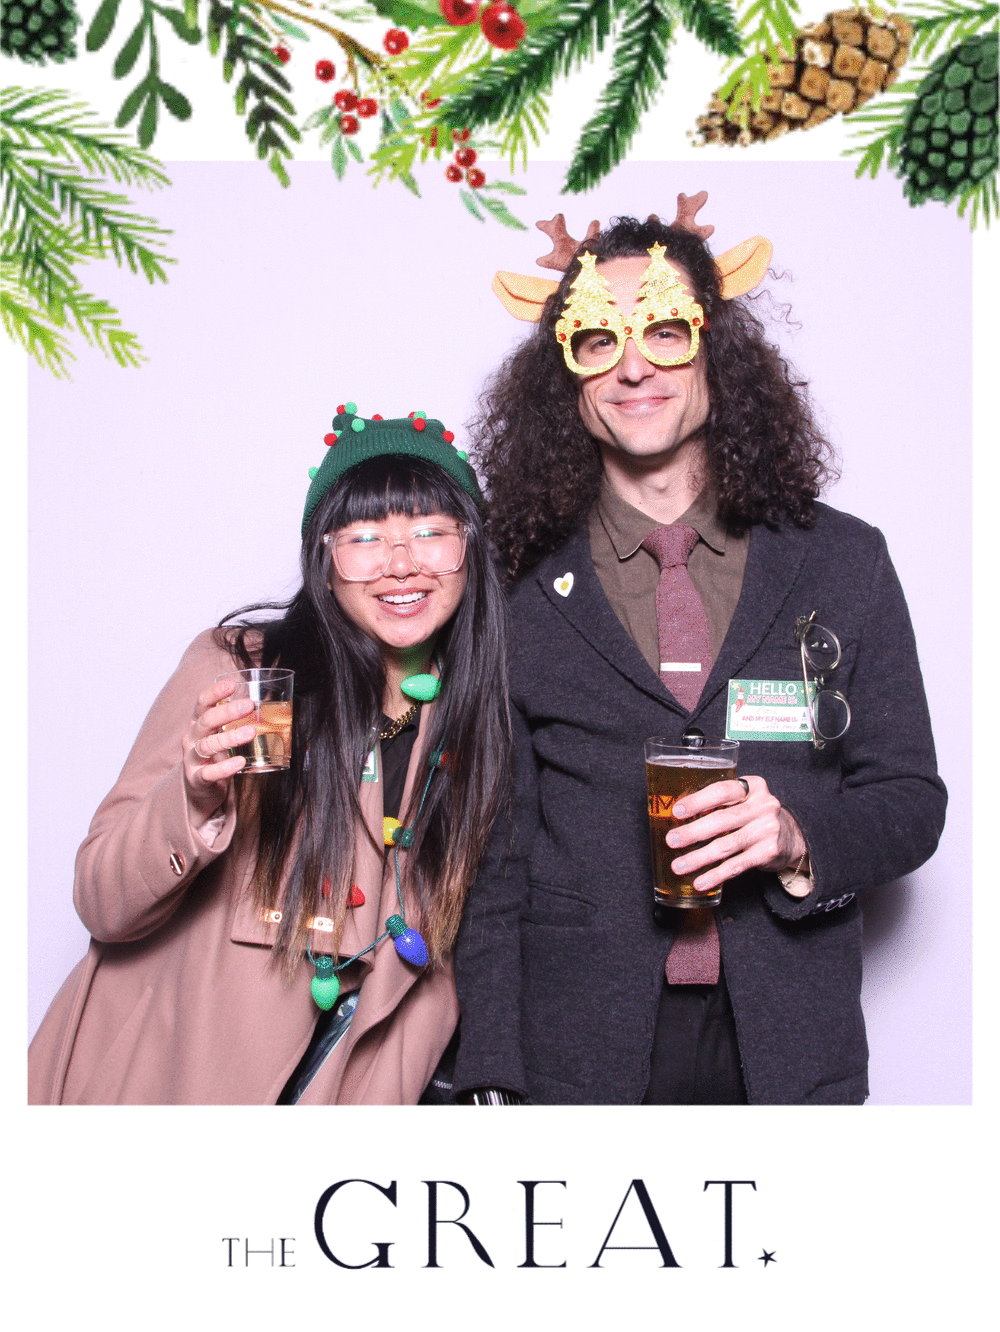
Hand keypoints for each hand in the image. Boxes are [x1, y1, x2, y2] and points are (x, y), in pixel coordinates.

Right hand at [181, 677, 256, 816]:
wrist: (199, 790)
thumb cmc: (215, 757)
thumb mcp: (222, 736)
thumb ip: (238, 723)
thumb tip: (273, 710)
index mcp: (198, 723)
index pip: (202, 703)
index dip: (215, 692)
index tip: (232, 684)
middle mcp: (191, 738)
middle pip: (206, 721)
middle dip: (227, 712)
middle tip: (249, 705)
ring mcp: (192, 758)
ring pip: (207, 745)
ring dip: (230, 738)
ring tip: (251, 732)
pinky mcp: (196, 778)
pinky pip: (209, 772)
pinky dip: (224, 767)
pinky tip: (240, 762)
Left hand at [665, 776, 807, 896]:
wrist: (790, 835)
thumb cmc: (753, 815)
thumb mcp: (742, 799)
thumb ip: (718, 801)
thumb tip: (676, 813)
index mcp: (753, 786)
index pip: (722, 790)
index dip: (698, 801)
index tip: (677, 812)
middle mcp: (763, 806)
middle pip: (722, 820)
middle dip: (693, 832)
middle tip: (671, 840)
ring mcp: (767, 829)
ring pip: (727, 845)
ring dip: (699, 858)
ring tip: (678, 866)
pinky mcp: (769, 852)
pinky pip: (737, 865)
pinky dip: (717, 875)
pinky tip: (701, 881)